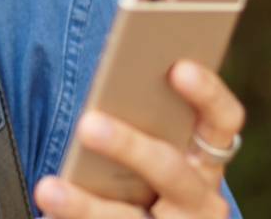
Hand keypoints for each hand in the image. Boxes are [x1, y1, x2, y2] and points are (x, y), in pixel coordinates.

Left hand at [32, 60, 243, 217]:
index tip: (178, 67)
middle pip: (169, 169)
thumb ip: (142, 123)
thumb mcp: (154, 153)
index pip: (224, 120)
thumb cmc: (144, 179)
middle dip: (128, 146)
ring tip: (47, 188)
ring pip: (130, 218)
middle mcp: (204, 199)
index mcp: (208, 160)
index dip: (208, 93)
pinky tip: (47, 216)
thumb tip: (102, 93)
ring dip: (86, 205)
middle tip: (87, 124)